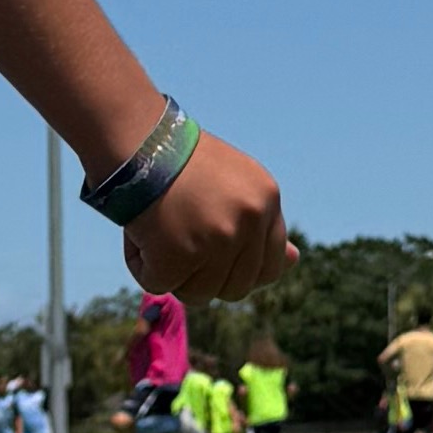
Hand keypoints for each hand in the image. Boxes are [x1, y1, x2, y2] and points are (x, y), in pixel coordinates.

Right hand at [129, 133, 291, 299]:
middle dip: (206, 277)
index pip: (271, 266)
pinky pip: (159, 284)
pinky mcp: (179, 255)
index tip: (215, 261)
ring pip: (199, 293)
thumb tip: (295, 261)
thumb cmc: (181, 159)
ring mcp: (217, 241)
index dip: (241, 271)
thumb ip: (262, 223)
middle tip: (180, 244)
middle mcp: (249, 221)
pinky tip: (139, 234)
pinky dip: (144, 266)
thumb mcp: (236, 183)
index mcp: (266, 200)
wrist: (137, 139)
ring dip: (174, 274)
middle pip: (236, 288)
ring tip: (158, 235)